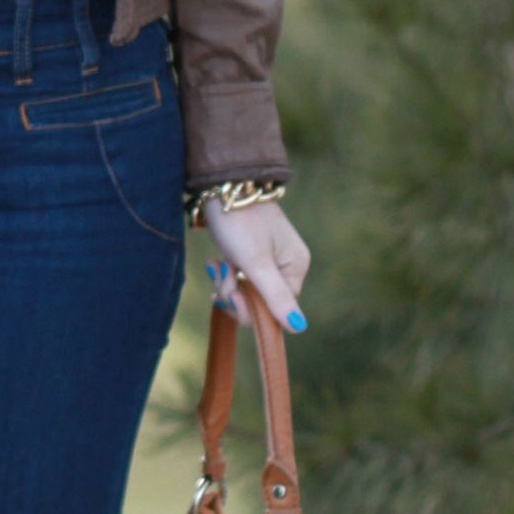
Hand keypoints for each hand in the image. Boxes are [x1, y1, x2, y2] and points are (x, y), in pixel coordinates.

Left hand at [203, 196, 309, 332]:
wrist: (221, 185)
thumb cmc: (240, 222)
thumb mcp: (256, 262)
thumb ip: (275, 296)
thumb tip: (299, 328)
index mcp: (295, 267)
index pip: (276, 310)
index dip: (250, 308)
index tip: (230, 294)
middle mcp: (286, 265)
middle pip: (260, 302)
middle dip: (234, 293)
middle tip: (218, 272)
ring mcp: (268, 259)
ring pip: (245, 291)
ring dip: (225, 283)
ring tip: (214, 264)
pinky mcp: (250, 254)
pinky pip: (238, 279)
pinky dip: (224, 274)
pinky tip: (214, 263)